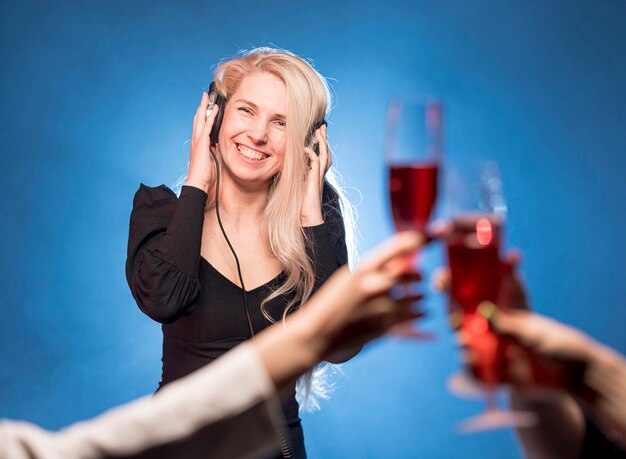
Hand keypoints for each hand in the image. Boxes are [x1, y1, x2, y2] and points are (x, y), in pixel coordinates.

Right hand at [184, 92, 220, 193]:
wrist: (198, 183)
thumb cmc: (204, 175)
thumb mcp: (211, 160)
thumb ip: (214, 151)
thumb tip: (218, 147)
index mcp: (198, 145)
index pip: (200, 126)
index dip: (202, 116)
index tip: (205, 108)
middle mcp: (196, 141)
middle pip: (198, 119)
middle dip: (201, 107)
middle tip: (205, 97)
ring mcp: (198, 141)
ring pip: (200, 120)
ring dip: (204, 108)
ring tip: (207, 97)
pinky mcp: (202, 143)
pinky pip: (207, 127)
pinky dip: (211, 117)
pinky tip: (214, 109)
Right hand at [255, 232, 424, 390]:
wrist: (316, 333)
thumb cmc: (332, 302)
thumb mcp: (348, 278)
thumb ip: (374, 270)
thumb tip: (401, 264)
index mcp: (363, 268)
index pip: (396, 247)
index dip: (415, 240)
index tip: (426, 238)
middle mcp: (374, 285)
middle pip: (410, 276)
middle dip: (417, 277)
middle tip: (421, 278)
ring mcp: (380, 307)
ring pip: (414, 299)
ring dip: (420, 298)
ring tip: (422, 297)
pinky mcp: (384, 328)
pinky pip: (411, 318)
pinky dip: (419, 314)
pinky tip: (423, 312)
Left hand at [301, 124, 330, 226]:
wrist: (306, 219)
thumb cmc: (300, 206)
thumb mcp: (295, 187)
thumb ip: (293, 178)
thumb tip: (283, 169)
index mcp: (315, 176)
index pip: (321, 156)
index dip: (320, 145)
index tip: (317, 134)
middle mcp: (319, 175)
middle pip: (326, 153)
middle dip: (324, 139)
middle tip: (322, 127)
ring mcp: (319, 177)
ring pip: (324, 155)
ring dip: (321, 143)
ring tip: (319, 131)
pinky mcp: (315, 181)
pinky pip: (316, 163)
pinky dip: (311, 154)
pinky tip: (305, 148)